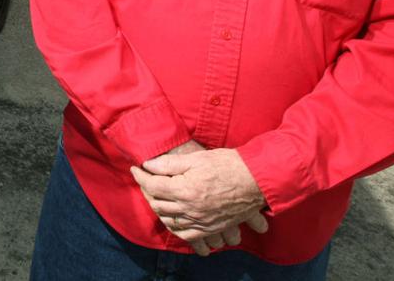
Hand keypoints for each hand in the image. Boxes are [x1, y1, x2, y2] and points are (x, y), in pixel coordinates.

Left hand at [131, 148, 267, 252]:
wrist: (257, 180)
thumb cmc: (228, 165)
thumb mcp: (197, 158)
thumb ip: (170, 164)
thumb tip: (148, 165)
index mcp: (184, 190)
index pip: (152, 186)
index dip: (140, 176)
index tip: (136, 168)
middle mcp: (190, 209)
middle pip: (157, 204)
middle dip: (147, 191)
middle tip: (146, 180)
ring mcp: (201, 221)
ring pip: (170, 221)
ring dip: (159, 209)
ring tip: (157, 197)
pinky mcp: (211, 228)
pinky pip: (187, 235)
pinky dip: (176, 228)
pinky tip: (174, 219)